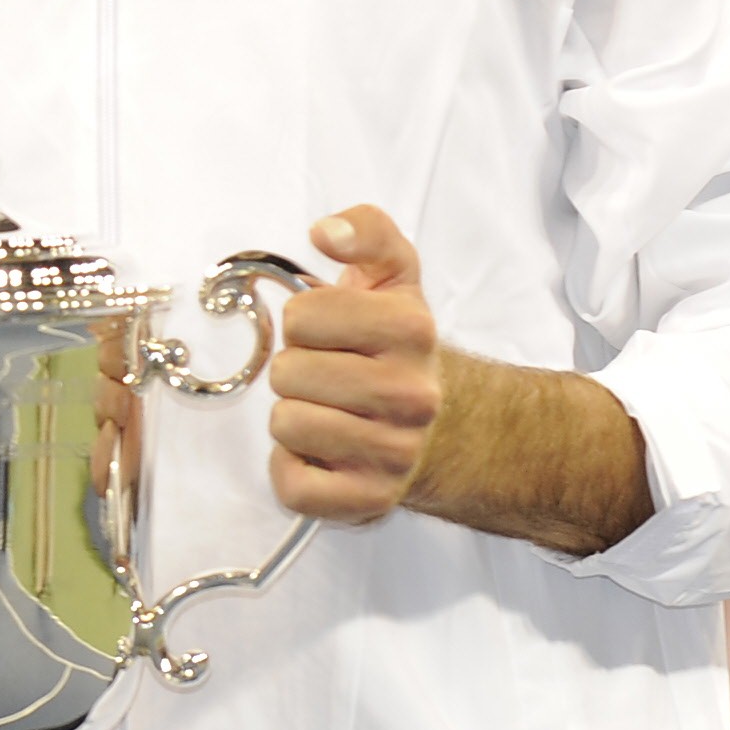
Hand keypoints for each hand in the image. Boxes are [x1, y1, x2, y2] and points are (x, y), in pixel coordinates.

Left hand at [265, 206, 441, 522]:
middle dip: (296, 371)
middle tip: (329, 377)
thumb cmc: (394, 347)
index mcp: (412, 330)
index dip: (305, 321)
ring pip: (286, 425)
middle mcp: (412, 395)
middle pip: (288, 373)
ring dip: (294, 417)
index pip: (302, 315)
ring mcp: (394, 453)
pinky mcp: (371, 500)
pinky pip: (294, 484)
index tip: (331, 333)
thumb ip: (365, 232)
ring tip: (329, 412)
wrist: (443, 426)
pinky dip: (293, 469)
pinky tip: (321, 454)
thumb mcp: (392, 275)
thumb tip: (326, 230)